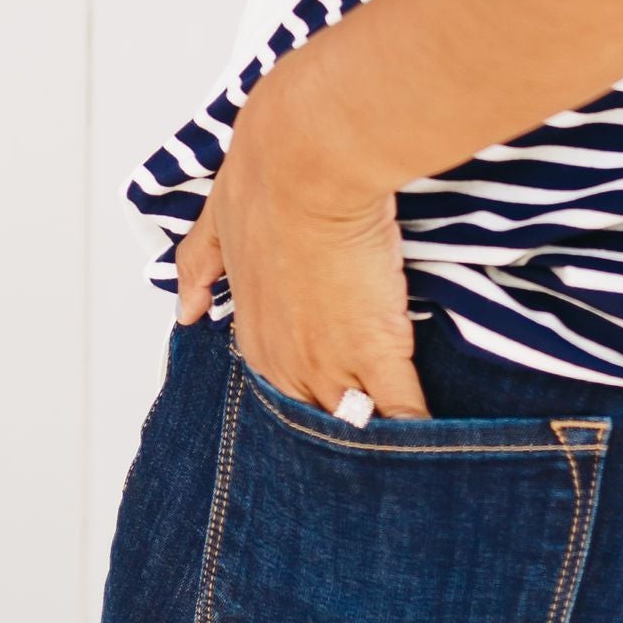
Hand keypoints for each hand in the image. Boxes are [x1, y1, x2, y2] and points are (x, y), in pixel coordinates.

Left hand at [172, 68, 428, 418]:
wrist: (307, 163)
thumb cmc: (267, 180)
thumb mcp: (218, 223)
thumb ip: (201, 266)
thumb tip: (184, 308)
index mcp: (254, 334)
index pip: (285, 392)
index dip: (314, 400)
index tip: (336, 405)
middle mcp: (285, 362)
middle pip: (318, 425)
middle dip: (344, 435)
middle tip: (369, 451)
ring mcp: (329, 364)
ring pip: (355, 428)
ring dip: (379, 441)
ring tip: (405, 459)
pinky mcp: (375, 351)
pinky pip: (401, 410)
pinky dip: (419, 429)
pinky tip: (438, 442)